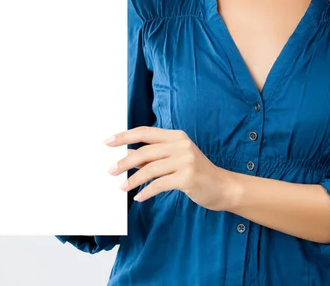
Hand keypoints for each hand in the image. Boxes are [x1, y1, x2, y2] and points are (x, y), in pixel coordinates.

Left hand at [105, 127, 231, 211]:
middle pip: (145, 150)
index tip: (108, 141)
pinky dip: (146, 191)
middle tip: (110, 171)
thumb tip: (127, 154)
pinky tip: (139, 197)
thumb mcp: (176, 158)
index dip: (124, 136)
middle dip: (124, 161)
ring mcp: (185, 160)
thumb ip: (154, 155)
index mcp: (176, 136)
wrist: (222, 187)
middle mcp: (181, 145)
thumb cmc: (196, 172)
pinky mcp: (187, 177)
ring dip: (132, 179)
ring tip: (121, 187)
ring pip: (150, 168)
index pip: (145, 132)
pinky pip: (159, 184)